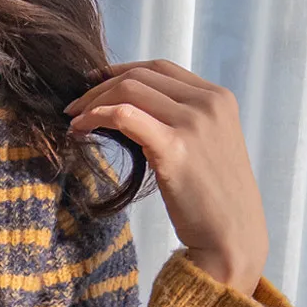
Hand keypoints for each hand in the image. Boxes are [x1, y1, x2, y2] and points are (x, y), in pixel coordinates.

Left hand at [64, 59, 267, 295]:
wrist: (232, 238)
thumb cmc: (214, 201)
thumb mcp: (205, 147)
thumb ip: (180, 122)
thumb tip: (130, 111)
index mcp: (218, 98)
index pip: (160, 68)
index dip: (121, 69)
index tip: (94, 81)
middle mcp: (208, 103)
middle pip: (141, 75)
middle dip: (101, 86)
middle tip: (75, 104)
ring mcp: (194, 123)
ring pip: (129, 90)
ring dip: (93, 101)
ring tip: (74, 118)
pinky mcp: (175, 148)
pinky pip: (124, 116)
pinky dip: (96, 116)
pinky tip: (80, 128)